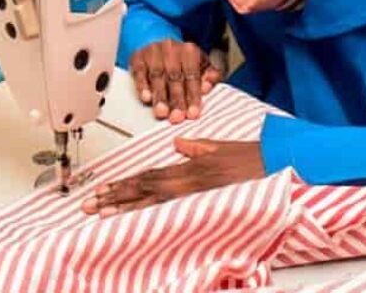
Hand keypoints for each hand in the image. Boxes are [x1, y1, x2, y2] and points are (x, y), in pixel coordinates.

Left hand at [81, 138, 263, 216]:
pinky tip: (136, 222)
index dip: (123, 184)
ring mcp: (194, 196)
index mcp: (187, 168)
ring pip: (152, 204)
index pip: (147, 177)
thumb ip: (195, 147)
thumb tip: (178, 143)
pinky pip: (171, 212)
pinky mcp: (204, 205)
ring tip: (102, 213)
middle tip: (90, 205)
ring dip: (125, 208)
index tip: (103, 189)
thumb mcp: (218, 147)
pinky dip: (150, 216)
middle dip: (114, 198)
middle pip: (143, 191)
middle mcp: (186, 182)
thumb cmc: (249, 159)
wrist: (274, 167)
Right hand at [129, 39, 222, 123]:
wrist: (160, 47)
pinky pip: (140, 72)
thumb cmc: (184, 61)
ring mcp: (153, 51)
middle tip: (177, 117)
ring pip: (157, 76)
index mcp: (189, 50)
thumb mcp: (202, 65)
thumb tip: (207, 87)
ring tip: (162, 112)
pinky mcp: (138, 57)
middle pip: (174, 77)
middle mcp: (171, 48)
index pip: (192, 75)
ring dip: (160, 96)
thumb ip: (211, 76)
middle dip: (176, 99)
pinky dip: (142, 86)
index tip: (193, 113)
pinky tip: (146, 98)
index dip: (193, 95)